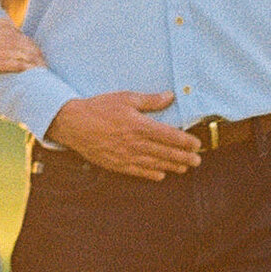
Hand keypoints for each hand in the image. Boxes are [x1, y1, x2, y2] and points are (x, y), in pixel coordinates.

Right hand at [0, 15, 46, 76]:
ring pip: (30, 58)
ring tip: (44, 76)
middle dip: (41, 60)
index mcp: (8, 29)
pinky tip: (34, 77)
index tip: (39, 59)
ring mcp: (6, 49)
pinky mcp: (0, 61)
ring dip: (38, 67)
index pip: (29, 41)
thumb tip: (9, 25)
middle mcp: (11, 37)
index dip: (36, 52)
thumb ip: (1, 24)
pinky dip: (30, 71)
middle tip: (45, 69)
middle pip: (34, 50)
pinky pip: (21, 66)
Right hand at [45, 90, 200, 178]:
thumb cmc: (99, 107)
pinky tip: (161, 175)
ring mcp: (126, 156)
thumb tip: (169, 96)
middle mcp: (135, 143)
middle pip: (166, 153)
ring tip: (185, 168)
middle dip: (184, 158)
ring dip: (172, 167)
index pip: (169, 136)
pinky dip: (152, 174)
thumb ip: (150, 100)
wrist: (73, 123)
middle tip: (197, 160)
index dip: (185, 142)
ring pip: (155, 164)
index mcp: (139, 125)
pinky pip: (139, 172)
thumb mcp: (125, 98)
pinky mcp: (117, 164)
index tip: (196, 144)